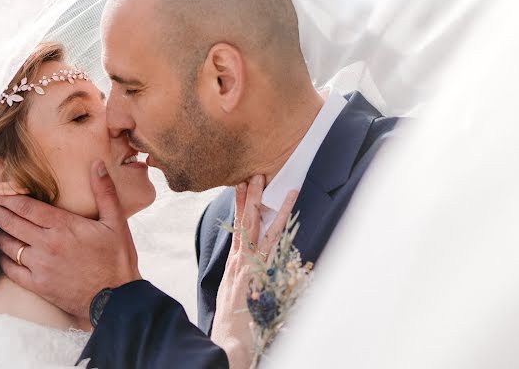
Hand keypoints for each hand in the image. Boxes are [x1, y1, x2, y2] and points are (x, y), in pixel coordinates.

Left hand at [0, 160, 140, 317]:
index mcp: (63, 226)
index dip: (6, 197)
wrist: (116, 298)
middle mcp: (46, 244)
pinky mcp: (38, 285)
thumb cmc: (117, 258)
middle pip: (11, 223)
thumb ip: (104, 191)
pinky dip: (3, 258)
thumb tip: (96, 164)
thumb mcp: (116, 221)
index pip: (25, 207)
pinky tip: (2, 251)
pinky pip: (11, 269)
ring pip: (8, 245)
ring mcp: (39, 266)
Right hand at [211, 175, 297, 368]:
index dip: (239, 207)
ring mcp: (250, 265)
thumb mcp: (233, 296)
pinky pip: (272, 244)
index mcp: (234, 266)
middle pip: (245, 222)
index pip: (237, 229)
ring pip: (261, 228)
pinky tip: (289, 212)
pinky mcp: (260, 272)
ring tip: (275, 185)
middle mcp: (240, 261)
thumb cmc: (233, 325)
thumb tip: (247, 272)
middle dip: (250, 197)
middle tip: (255, 175)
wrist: (229, 343)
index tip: (240, 187)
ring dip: (268, 205)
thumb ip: (241, 280)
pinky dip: (280, 226)